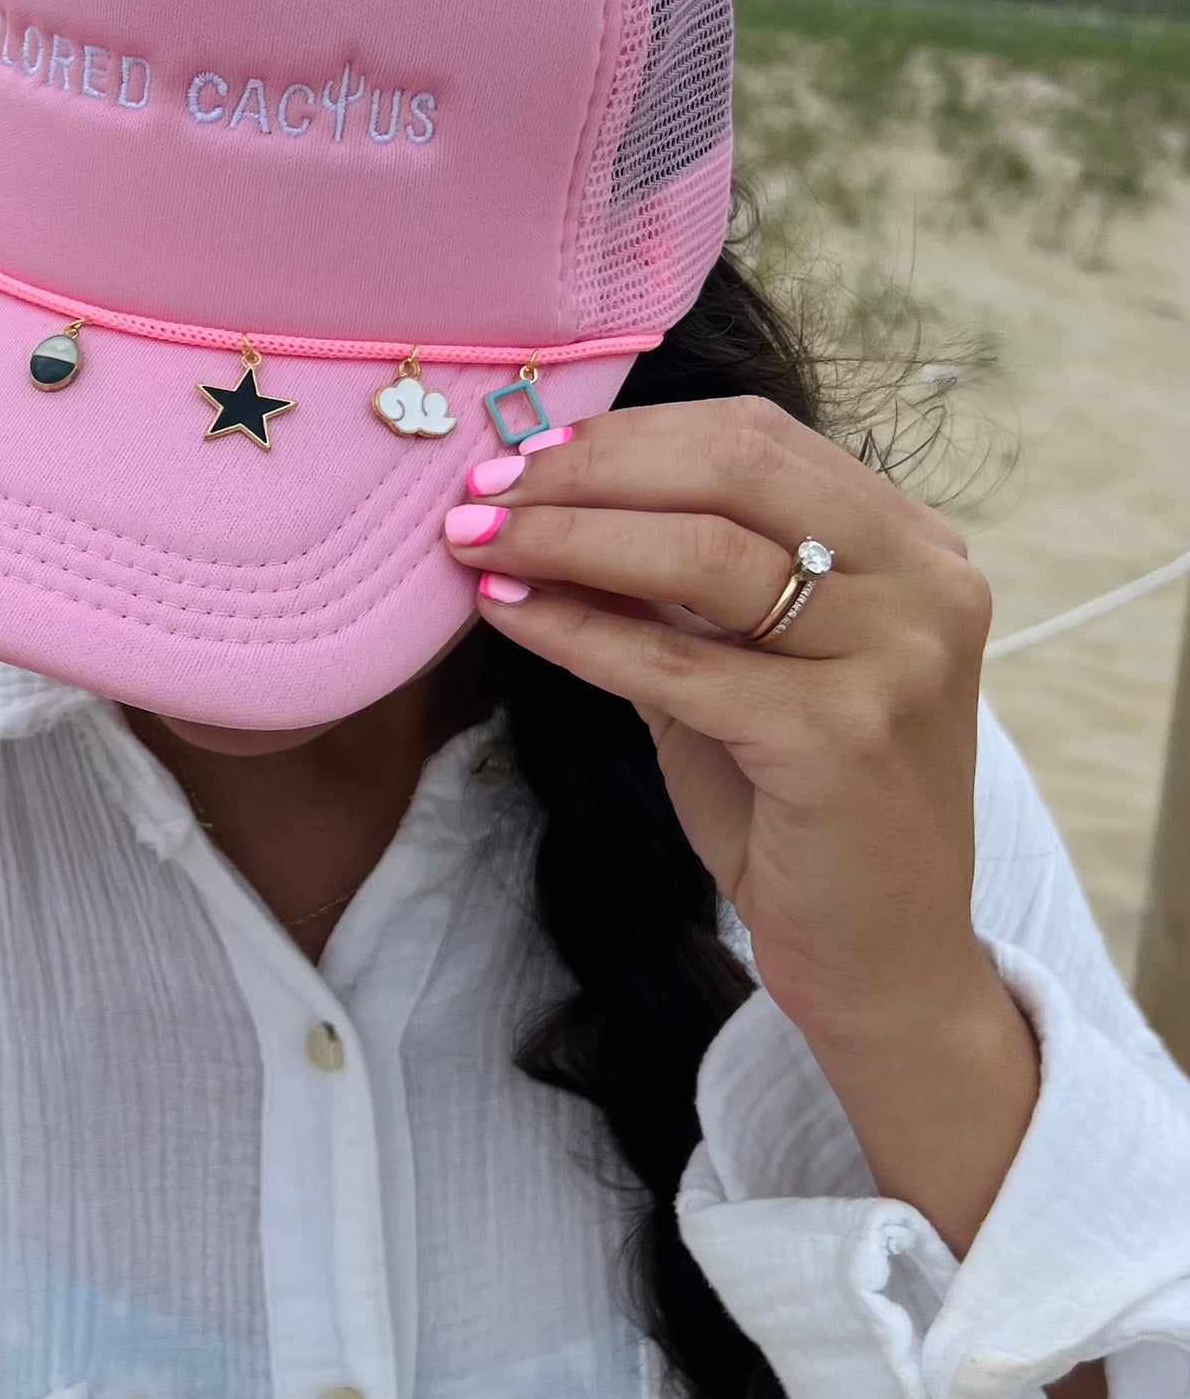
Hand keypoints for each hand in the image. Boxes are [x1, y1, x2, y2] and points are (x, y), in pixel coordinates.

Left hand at [445, 396, 1039, 1253]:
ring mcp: (895, 660)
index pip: (755, 438)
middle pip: (733, 469)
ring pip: (703, 554)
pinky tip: (509, 613)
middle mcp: (925, 585)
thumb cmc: (802, 812)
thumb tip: (536, 506)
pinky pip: (677, 661)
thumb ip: (670, 591)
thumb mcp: (741, 673)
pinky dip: (579, 630)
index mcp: (912, 547)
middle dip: (588, 472)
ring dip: (567, 537)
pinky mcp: (841, 740)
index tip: (520, 454)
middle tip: (480, 493)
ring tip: (473, 541)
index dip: (625, 436)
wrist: (881, 962)